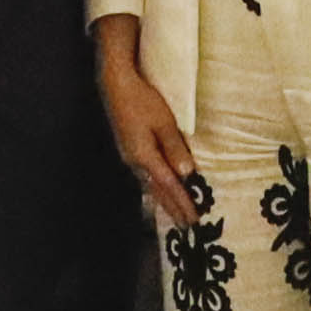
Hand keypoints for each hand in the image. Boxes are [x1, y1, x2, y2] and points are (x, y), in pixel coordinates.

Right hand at [98, 32, 199, 229]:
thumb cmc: (143, 99)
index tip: (194, 219)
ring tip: (175, 216)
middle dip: (173, 209)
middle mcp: (134, 161)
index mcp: (144, 156)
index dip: (182, 203)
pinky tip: (158, 191)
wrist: (115, 84)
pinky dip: (155, 188)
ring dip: (164, 201)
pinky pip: (144, 176)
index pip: (168, 185)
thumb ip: (175, 148)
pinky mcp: (129, 149)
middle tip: (188, 227)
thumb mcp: (164, 122)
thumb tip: (186, 173)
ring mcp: (129, 156)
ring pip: (149, 185)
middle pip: (157, 191)